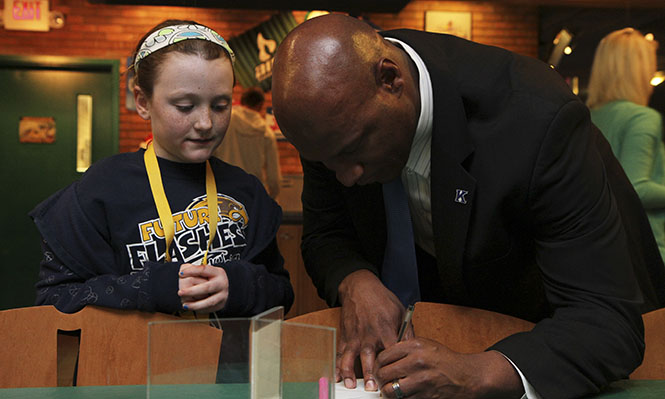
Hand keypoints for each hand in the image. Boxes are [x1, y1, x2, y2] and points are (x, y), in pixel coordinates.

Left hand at [177, 263, 228, 312]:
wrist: (220, 289)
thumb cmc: (208, 279)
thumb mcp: (202, 271)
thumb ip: (191, 269)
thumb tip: (182, 273)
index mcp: (218, 272)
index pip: (204, 270)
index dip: (192, 271)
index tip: (181, 274)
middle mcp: (222, 284)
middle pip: (206, 288)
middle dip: (192, 291)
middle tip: (180, 292)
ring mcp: (222, 295)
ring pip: (209, 302)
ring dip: (196, 304)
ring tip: (185, 305)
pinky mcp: (220, 305)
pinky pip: (209, 308)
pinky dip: (199, 309)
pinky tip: (191, 307)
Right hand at [336, 270, 410, 391]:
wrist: (360, 288)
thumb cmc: (382, 299)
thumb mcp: (400, 312)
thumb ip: (407, 332)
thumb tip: (413, 350)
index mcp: (386, 330)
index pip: (392, 352)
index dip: (395, 366)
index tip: (398, 379)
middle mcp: (369, 335)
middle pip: (369, 357)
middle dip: (370, 373)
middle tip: (372, 388)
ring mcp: (355, 336)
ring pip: (351, 357)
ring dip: (349, 372)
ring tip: (351, 385)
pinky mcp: (346, 336)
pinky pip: (340, 353)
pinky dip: (337, 365)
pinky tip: (337, 377)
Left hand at [375, 338, 522, 397]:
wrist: (468, 376)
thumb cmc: (446, 361)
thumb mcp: (426, 345)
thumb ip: (405, 348)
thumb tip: (384, 357)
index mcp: (415, 346)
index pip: (383, 356)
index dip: (378, 364)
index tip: (378, 368)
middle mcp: (417, 362)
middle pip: (384, 374)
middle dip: (380, 380)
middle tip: (382, 381)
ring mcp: (422, 381)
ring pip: (391, 391)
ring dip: (389, 392)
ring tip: (392, 390)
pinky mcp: (426, 397)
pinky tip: (406, 395)